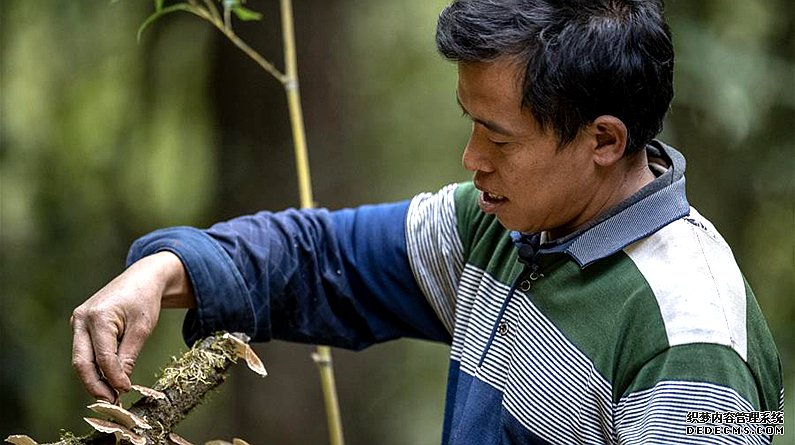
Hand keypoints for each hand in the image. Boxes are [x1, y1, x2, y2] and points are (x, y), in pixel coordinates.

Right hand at [70, 251, 193, 401]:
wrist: (141, 279)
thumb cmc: (144, 300)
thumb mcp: (142, 328)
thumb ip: (129, 355)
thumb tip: (120, 383)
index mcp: (98, 317)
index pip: (103, 356)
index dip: (113, 377)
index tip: (125, 391)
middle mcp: (82, 319)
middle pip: (82, 361)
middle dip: (95, 385)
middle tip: (111, 401)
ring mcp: (78, 322)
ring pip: (80, 359)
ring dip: (94, 379)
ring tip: (111, 395)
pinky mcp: (80, 327)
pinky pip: (84, 352)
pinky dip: (95, 367)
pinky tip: (107, 380)